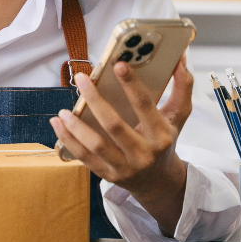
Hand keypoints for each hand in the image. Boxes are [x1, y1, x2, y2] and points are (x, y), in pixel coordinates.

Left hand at [50, 55, 194, 235]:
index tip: (117, 64)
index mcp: (161, 134)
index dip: (131, 84)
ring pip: (97, 145)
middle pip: (115, 125)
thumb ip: (182, 88)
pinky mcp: (109, 175)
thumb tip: (180, 60)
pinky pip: (85, 158)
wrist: (159, 181)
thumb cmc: (165, 142)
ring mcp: (125, 166)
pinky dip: (68, 141)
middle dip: (95, 100)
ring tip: (64, 109)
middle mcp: (144, 152)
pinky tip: (58, 124)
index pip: (144, 105)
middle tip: (81, 80)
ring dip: (76, 126)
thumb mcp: (178, 117)